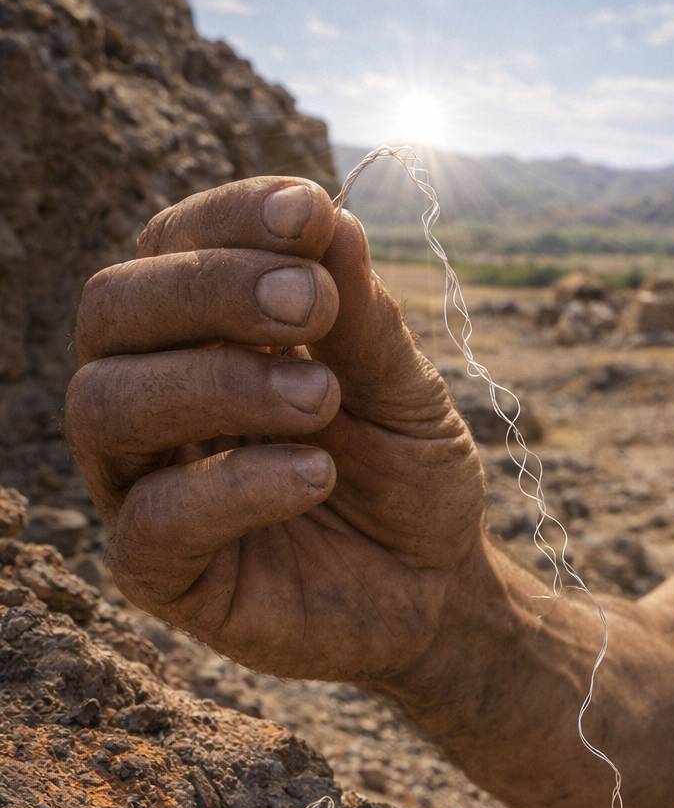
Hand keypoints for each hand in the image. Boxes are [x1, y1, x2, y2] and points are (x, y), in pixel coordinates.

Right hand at [67, 176, 485, 682]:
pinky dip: (233, 486)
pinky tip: (316, 474)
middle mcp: (152, 399)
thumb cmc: (408, 479)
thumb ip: (363, 320)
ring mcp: (145, 486)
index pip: (169, 246)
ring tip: (322, 398)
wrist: (436, 593)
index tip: (308, 214)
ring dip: (218, 383)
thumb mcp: (405, 393)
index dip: (228, 219)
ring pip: (104, 406)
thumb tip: (327, 220)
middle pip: (110, 311)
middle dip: (209, 288)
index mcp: (200, 336)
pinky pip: (153, 520)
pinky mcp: (161, 575)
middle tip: (312, 304)